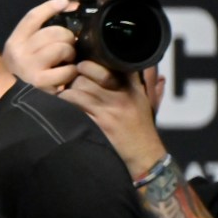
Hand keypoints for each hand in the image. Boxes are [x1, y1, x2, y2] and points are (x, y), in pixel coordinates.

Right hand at [3, 0, 79, 92]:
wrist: (15, 102)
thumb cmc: (26, 72)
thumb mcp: (25, 51)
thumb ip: (41, 32)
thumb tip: (69, 6)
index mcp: (14, 42)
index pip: (32, 17)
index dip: (51, 7)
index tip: (66, 3)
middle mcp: (19, 53)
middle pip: (52, 31)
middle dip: (67, 37)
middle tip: (68, 47)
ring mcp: (29, 67)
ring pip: (61, 48)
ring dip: (70, 54)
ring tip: (66, 61)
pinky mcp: (41, 82)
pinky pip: (67, 69)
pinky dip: (71, 72)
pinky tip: (66, 75)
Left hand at [56, 60, 167, 177]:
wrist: (144, 155)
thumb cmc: (141, 127)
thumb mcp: (146, 101)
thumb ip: (147, 83)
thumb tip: (154, 70)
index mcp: (133, 86)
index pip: (110, 63)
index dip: (91, 63)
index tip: (82, 66)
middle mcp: (122, 95)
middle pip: (88, 74)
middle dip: (75, 77)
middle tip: (69, 83)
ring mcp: (110, 109)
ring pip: (78, 87)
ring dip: (67, 91)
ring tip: (66, 97)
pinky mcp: (98, 123)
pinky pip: (74, 105)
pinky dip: (64, 104)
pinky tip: (63, 108)